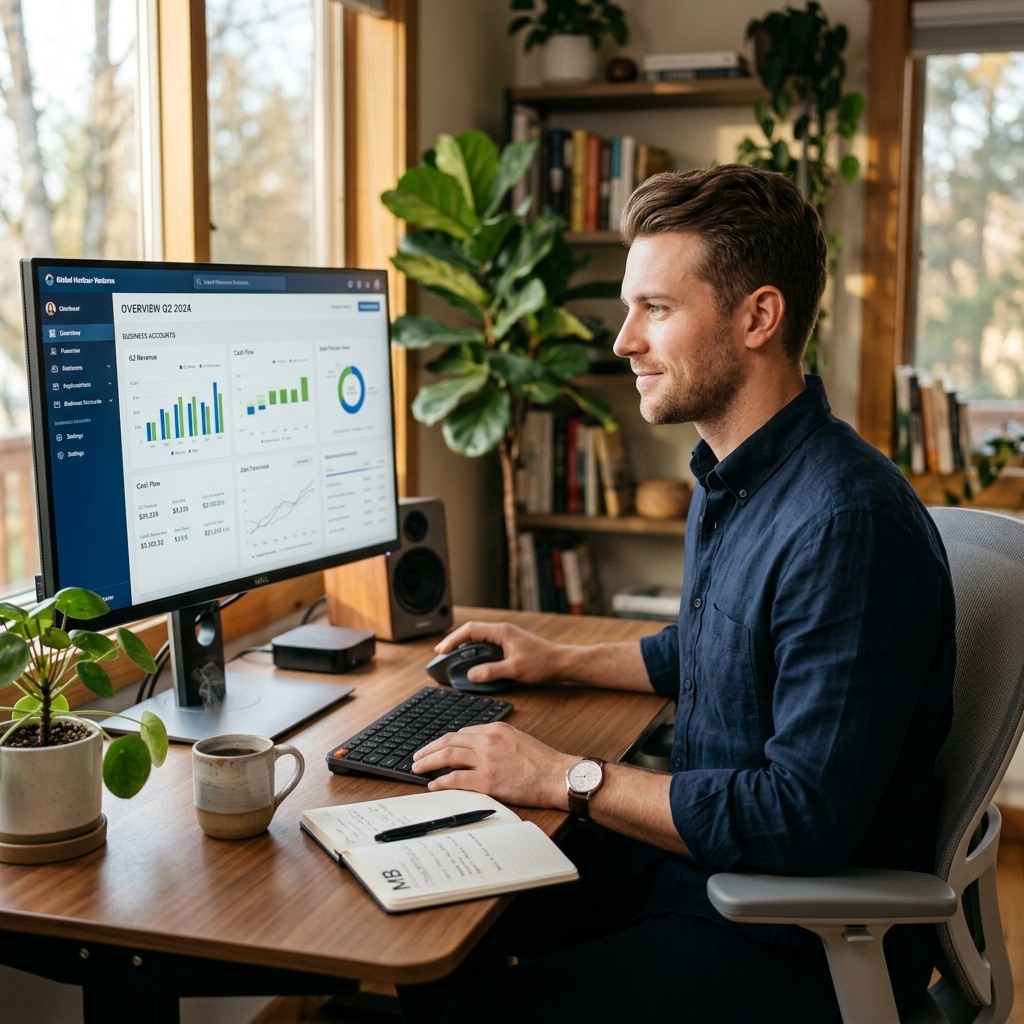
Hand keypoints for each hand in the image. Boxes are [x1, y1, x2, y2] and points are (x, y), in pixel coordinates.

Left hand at [412, 722, 571, 808]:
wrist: (557, 776)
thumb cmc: (542, 762)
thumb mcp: (517, 739)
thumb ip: (496, 741)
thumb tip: (477, 749)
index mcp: (495, 729)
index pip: (462, 732)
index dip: (445, 741)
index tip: (436, 748)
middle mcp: (488, 740)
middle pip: (449, 741)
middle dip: (429, 749)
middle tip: (417, 756)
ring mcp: (486, 760)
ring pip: (448, 756)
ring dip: (429, 762)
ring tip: (418, 768)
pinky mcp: (487, 780)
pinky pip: (456, 779)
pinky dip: (441, 781)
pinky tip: (433, 784)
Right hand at [433, 621, 566, 685]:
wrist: (562, 663)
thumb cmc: (543, 663)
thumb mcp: (514, 670)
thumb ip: (490, 672)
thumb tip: (471, 675)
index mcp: (501, 632)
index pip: (470, 630)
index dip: (453, 640)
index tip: (442, 650)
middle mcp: (503, 631)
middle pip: (472, 631)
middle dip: (455, 641)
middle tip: (441, 653)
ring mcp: (507, 637)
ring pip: (479, 638)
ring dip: (465, 646)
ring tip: (453, 657)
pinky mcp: (510, 645)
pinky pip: (487, 645)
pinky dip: (476, 651)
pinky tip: (473, 661)